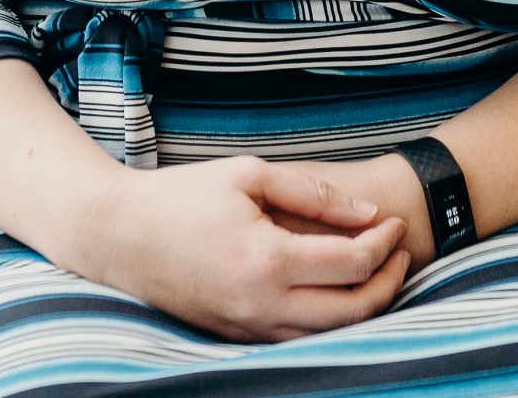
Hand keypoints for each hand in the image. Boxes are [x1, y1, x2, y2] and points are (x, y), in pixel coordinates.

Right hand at [79, 155, 410, 343]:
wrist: (116, 236)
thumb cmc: (180, 196)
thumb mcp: (248, 175)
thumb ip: (314, 193)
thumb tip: (369, 216)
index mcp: (267, 259)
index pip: (353, 263)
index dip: (385, 242)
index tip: (394, 222)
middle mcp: (262, 305)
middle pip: (355, 311)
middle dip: (390, 282)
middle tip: (401, 252)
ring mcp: (248, 328)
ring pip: (331, 335)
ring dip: (367, 307)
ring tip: (379, 272)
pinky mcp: (236, 337)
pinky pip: (300, 342)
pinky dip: (331, 324)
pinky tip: (338, 293)